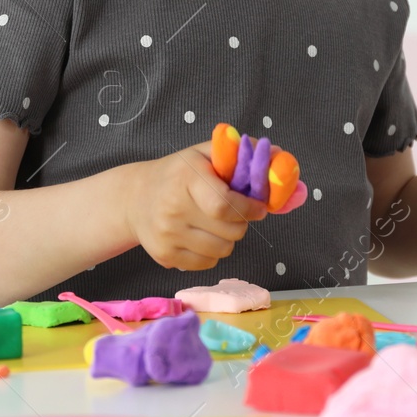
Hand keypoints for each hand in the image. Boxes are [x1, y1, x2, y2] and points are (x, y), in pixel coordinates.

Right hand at [122, 143, 267, 270]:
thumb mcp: (204, 153)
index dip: (249, 208)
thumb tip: (282, 156)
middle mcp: (173, 209)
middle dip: (242, 223)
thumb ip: (241, 153)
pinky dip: (212, 253)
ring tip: (218, 224)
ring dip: (229, 239)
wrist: (134, 198)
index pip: (224, 205)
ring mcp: (167, 235)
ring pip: (221, 251)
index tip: (259, 207)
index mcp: (185, 178)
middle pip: (229, 231)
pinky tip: (203, 235)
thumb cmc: (178, 173)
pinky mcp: (164, 256)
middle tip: (237, 214)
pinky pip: (206, 264)